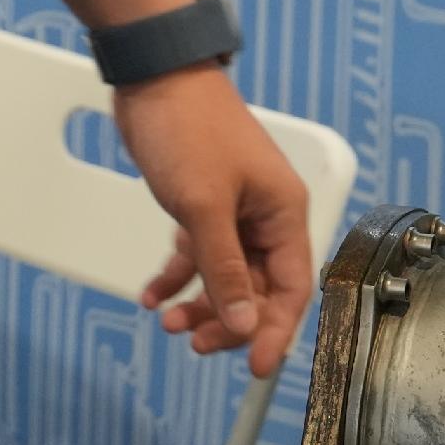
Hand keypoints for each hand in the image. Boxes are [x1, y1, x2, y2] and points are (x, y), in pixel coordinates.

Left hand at [118, 66, 312, 378]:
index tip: (257, 368)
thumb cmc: (188, 127)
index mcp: (282, 215)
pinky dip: (176, 274)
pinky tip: (153, 294)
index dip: (275, 332)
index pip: (291, 290)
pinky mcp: (202, 203)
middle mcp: (264, 216)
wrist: (153, 75)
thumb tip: (244, 324)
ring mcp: (233, 210)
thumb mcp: (204, 207)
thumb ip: (225, 270)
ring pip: (225, 275)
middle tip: (194, 343)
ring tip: (168, 322)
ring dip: (199, 302)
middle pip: (258, 289)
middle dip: (228, 320)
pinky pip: (197, 253)